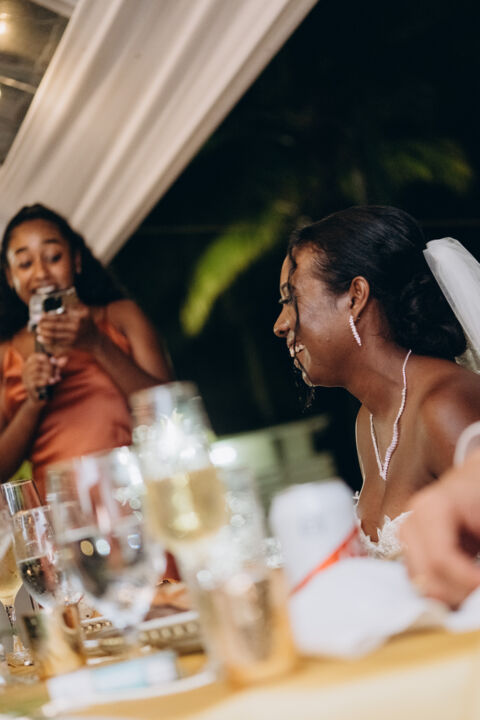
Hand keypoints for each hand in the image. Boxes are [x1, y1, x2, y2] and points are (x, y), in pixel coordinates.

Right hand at [22, 353, 65, 403]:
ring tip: (54, 380)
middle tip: (56, 373)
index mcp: (29, 365)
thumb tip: (66, 359)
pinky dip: (45, 381)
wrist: (41, 398)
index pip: (33, 356)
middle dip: (49, 368)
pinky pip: (36, 381)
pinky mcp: (28, 386)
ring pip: (36, 372)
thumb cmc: (47, 382)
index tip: (53, 361)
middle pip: (37, 364)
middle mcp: (25, 371)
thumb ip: (58, 365)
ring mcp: (26, 378)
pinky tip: (51, 383)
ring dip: (48, 375)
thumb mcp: (53, 372)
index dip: (44, 357)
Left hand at [36, 304, 99, 355]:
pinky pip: (56, 343)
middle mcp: (75, 328)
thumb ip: (72, 309)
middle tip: (37, 322)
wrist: (96, 340)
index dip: (48, 317)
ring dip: (44, 333)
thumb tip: (59, 307)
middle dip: (44, 325)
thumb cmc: (89, 325)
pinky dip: (47, 341)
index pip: (59, 317)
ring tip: (37, 330)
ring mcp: (73, 337)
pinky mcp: (71, 345)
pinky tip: (41, 338)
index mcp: (78, 319)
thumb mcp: (84, 313)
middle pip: (55, 326)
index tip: (41, 315)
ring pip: (54, 335)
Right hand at [400, 452, 479, 607]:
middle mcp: (412, 523)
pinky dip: (443, 590)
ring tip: (473, 593)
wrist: (473, 480)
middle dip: (457, 594)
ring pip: (420, 583)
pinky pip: (421, 580)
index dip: (467, 582)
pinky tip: (464, 587)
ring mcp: (407, 536)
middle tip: (478, 597)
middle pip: (425, 575)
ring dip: (450, 596)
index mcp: (431, 508)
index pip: (440, 559)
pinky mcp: (410, 548)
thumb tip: (478, 584)